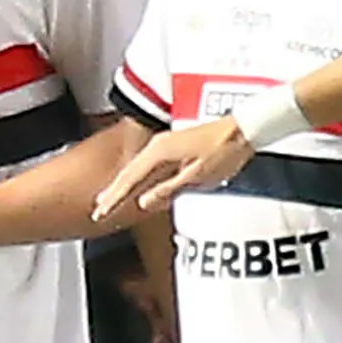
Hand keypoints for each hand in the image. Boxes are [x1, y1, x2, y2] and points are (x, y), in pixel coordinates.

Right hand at [94, 119, 250, 221]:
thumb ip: (168, 189)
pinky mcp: (174, 149)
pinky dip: (139, 180)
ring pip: (138, 170)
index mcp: (160, 152)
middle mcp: (158, 147)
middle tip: (99, 210)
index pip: (130, 179)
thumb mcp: (197, 175)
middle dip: (114, 193)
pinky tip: (138, 188)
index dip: (115, 198)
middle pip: (129, 173)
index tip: (101, 213)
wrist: (243, 129)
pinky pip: (149, 168)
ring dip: (124, 186)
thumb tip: (143, 202)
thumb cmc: (223, 150)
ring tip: (110, 201)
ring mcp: (165, 146)